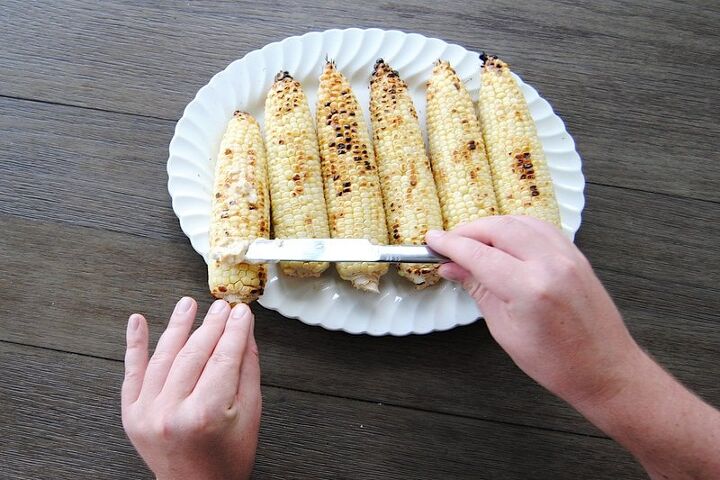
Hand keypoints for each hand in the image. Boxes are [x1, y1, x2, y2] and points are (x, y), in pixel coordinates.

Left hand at [121, 297, 260, 479]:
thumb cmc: (226, 458)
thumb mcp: (250, 414)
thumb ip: (247, 371)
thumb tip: (245, 333)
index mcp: (206, 413)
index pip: (223, 357)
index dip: (234, 330)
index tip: (240, 313)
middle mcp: (173, 411)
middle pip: (195, 353)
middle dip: (212, 325)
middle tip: (221, 307)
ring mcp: (148, 412)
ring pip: (165, 356)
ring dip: (177, 325)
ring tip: (188, 304)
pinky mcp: (131, 414)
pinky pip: (132, 372)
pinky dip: (135, 345)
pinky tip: (138, 322)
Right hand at [426, 216, 640, 404]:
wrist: (605, 370)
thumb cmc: (556, 363)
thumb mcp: (504, 330)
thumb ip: (478, 290)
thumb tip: (453, 267)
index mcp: (529, 288)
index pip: (478, 253)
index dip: (450, 245)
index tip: (432, 241)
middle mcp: (550, 264)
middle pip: (499, 228)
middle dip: (468, 231)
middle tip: (448, 242)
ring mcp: (568, 256)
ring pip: (521, 221)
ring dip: (492, 226)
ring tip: (474, 241)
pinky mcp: (577, 256)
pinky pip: (542, 228)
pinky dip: (518, 227)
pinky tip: (505, 239)